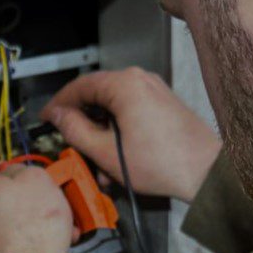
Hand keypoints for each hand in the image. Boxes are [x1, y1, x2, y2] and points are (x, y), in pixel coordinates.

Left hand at [0, 141, 73, 252]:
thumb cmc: (33, 229)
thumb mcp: (38, 179)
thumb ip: (22, 169)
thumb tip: (18, 173)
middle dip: (7, 183)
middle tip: (23, 180)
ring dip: (21, 209)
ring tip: (45, 212)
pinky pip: (7, 233)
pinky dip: (23, 230)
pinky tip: (43, 233)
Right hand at [41, 68, 221, 202]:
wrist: (206, 172)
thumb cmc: (162, 163)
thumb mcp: (106, 152)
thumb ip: (76, 130)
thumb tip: (58, 116)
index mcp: (124, 84)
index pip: (79, 86)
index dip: (58, 104)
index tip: (46, 119)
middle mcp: (140, 80)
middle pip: (96, 96)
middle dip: (81, 123)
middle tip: (69, 144)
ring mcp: (153, 91)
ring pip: (113, 107)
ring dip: (100, 133)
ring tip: (96, 163)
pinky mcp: (162, 105)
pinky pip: (130, 113)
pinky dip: (117, 132)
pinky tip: (116, 159)